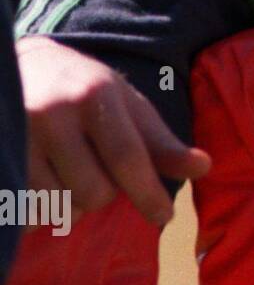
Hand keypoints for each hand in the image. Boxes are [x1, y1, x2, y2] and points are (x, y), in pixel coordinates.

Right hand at [16, 36, 210, 228]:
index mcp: (95, 95)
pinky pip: (24, 212)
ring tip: (65, 175)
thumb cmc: (84, 90)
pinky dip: (37, 212)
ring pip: (58, 207)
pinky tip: (39, 184)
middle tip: (93, 172)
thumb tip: (204, 166)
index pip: (127, 157)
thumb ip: (161, 142)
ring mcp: (17, 136)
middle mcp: (53, 113)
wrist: (20, 67)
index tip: (164, 217)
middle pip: (94, 192)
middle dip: (102, 195)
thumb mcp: (127, 105)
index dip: (148, 193)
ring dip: (69, 204)